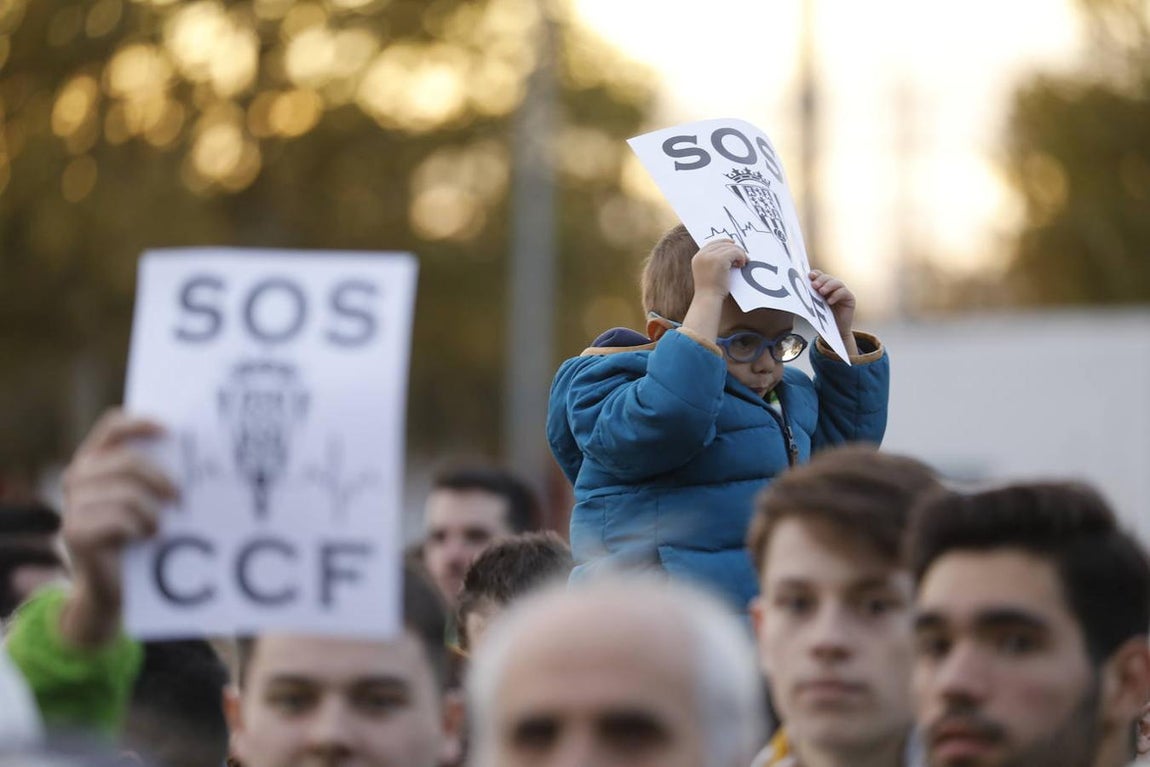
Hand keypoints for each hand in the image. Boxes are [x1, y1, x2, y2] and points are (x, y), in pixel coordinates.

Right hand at [60, 409, 174, 646]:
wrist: (113, 585)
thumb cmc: (138, 535)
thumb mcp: (146, 498)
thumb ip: (155, 474)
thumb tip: (198, 453)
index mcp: (95, 461)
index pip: (112, 426)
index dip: (140, 423)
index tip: (170, 432)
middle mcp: (78, 477)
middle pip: (127, 461)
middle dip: (160, 478)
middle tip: (180, 498)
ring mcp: (72, 505)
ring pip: (127, 492)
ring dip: (152, 512)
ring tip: (158, 526)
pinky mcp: (74, 532)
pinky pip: (119, 518)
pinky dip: (141, 527)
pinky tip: (146, 537)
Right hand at [691, 239, 746, 299]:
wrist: (708, 299)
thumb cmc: (710, 290)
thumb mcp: (707, 272)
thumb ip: (712, 261)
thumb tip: (729, 251)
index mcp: (698, 257)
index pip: (712, 243)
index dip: (724, 242)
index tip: (734, 245)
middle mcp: (702, 254)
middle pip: (722, 244)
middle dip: (734, 249)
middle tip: (743, 258)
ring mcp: (710, 256)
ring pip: (730, 247)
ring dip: (740, 253)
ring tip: (743, 263)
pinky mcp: (719, 260)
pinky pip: (735, 252)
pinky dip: (741, 256)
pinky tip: (742, 264)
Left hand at [809, 270, 858, 356]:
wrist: (835, 333)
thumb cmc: (822, 320)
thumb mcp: (813, 308)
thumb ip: (808, 299)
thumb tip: (797, 290)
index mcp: (823, 287)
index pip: (820, 276)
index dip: (816, 274)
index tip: (810, 276)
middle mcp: (833, 288)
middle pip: (828, 278)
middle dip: (821, 280)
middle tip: (814, 285)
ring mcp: (842, 292)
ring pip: (837, 283)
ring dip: (828, 285)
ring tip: (821, 292)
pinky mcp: (849, 299)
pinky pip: (844, 292)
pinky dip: (836, 295)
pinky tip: (829, 301)